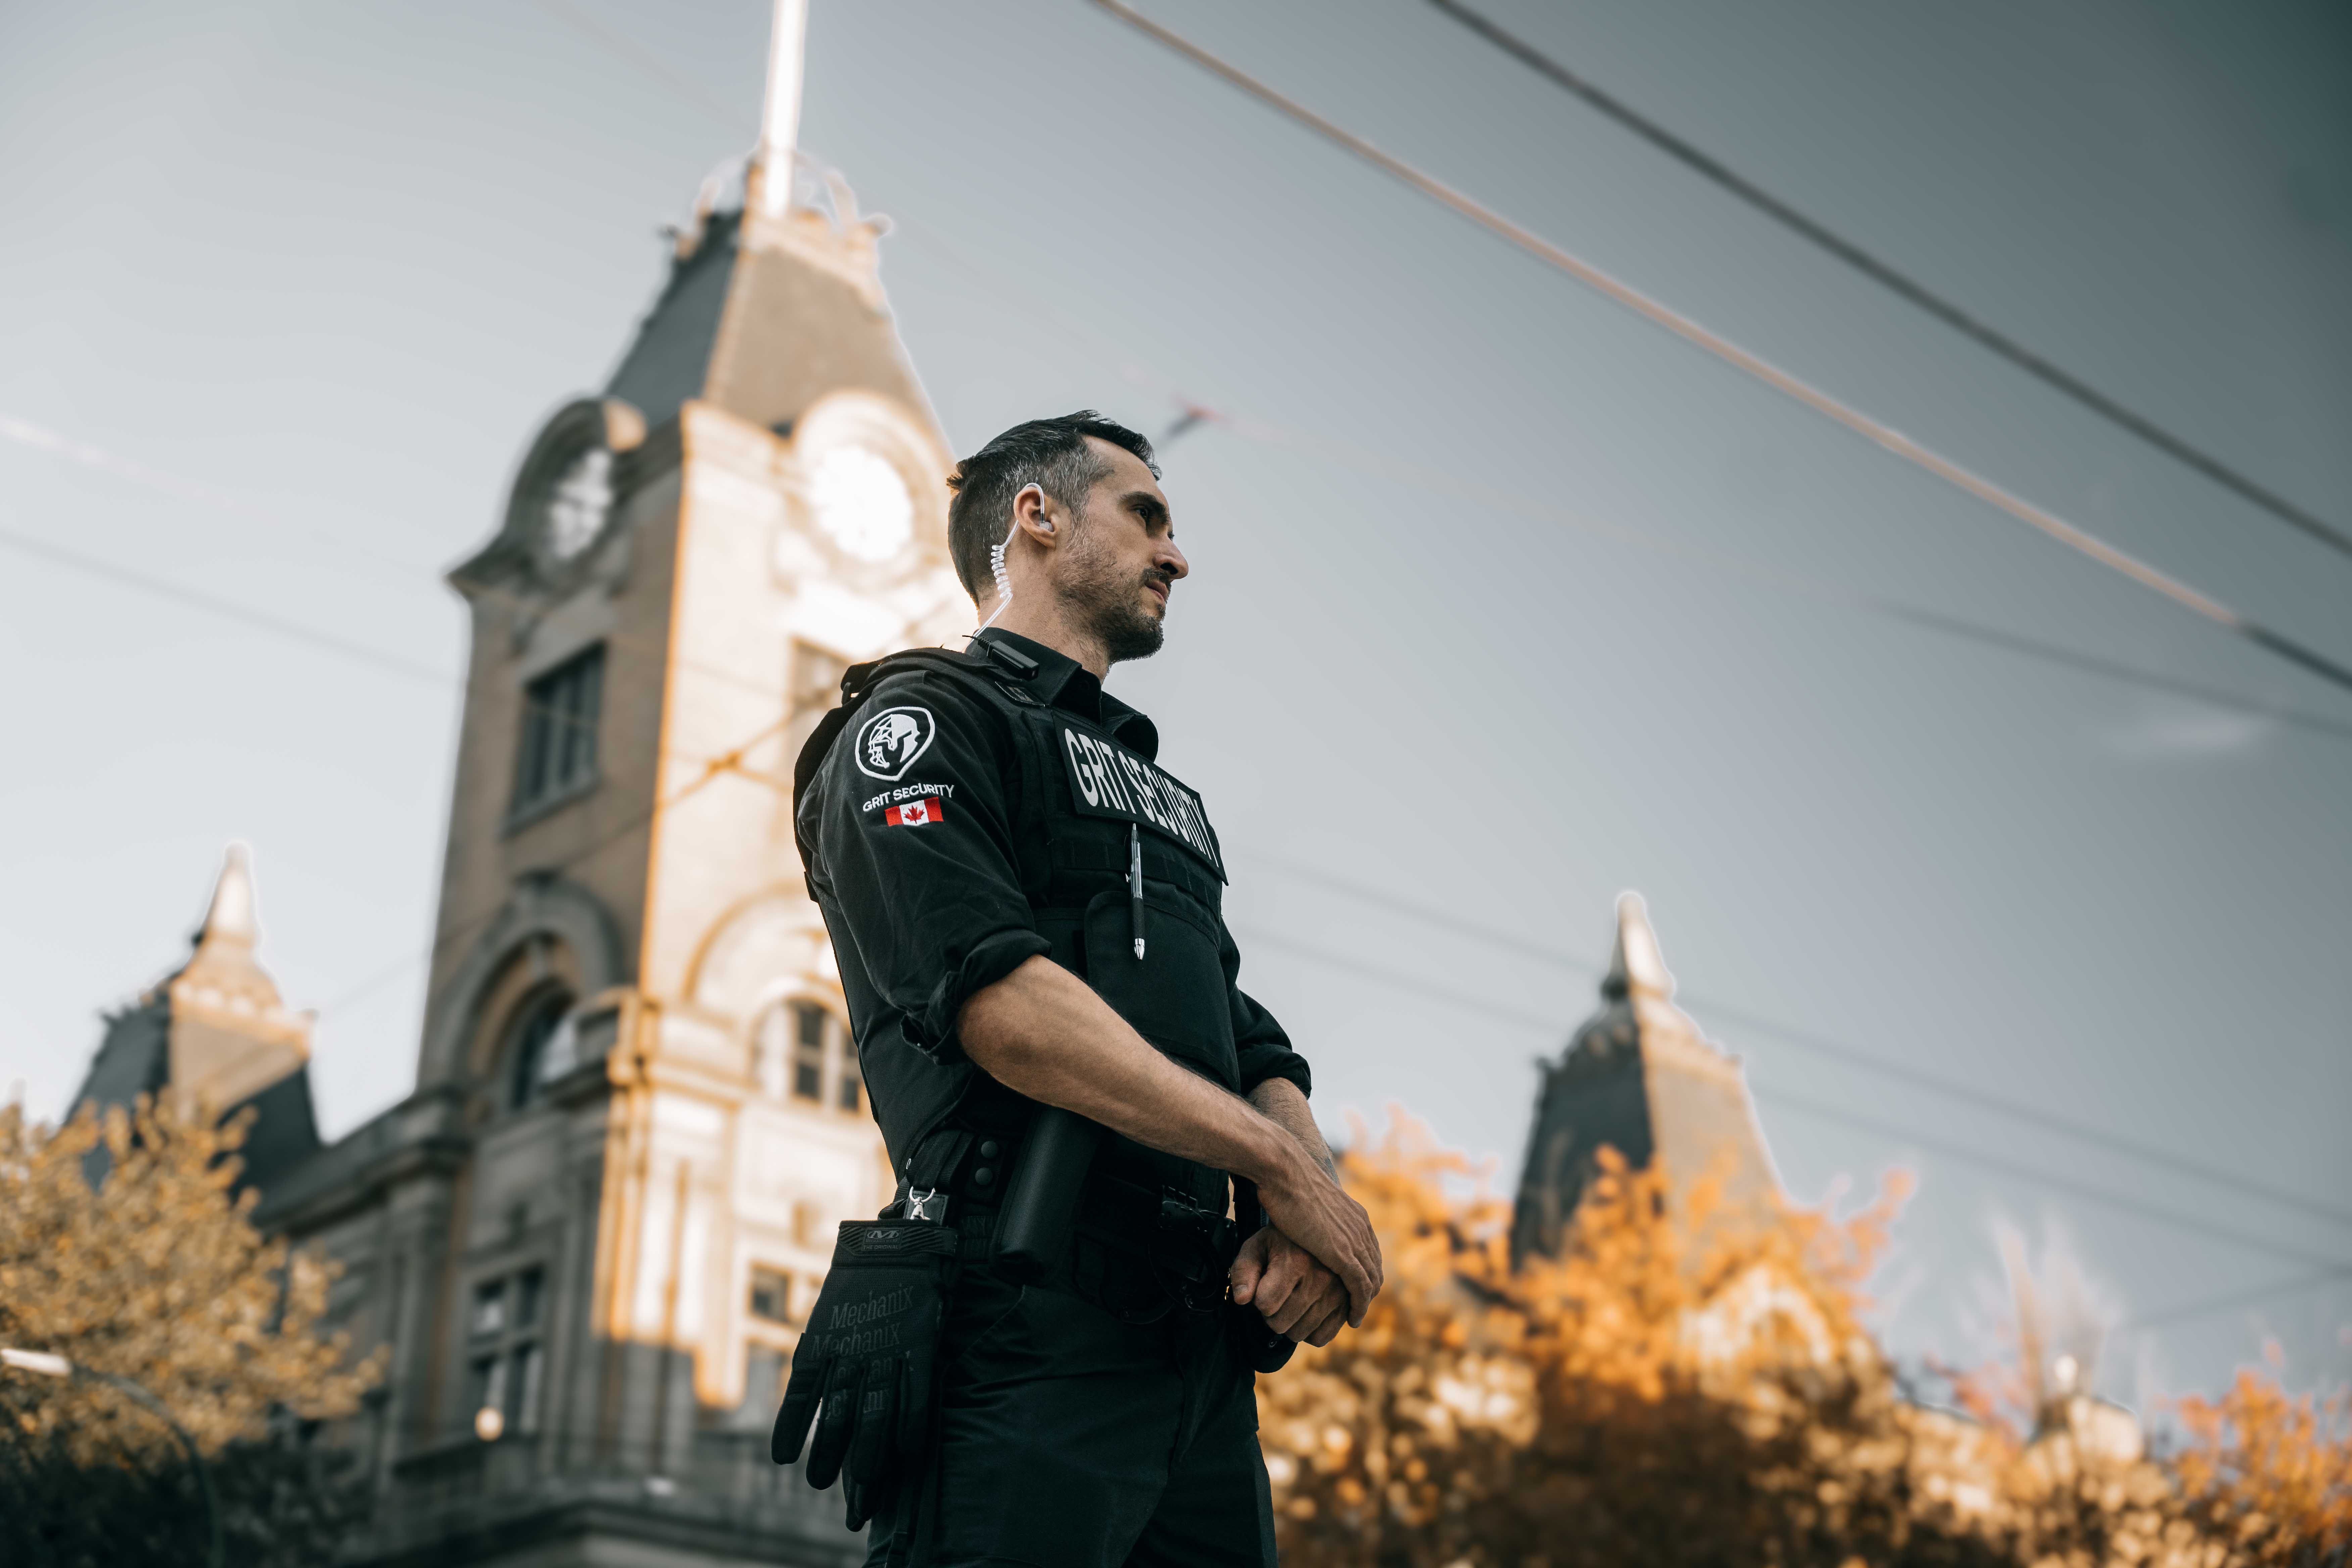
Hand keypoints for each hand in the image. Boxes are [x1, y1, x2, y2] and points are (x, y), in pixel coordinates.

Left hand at [1230, 1226, 1349, 1345]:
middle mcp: (1320, 1278)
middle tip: (1277, 1295)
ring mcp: (1336, 1294)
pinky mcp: (1347, 1305)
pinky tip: (1306, 1312)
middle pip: (1279, 1323)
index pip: (1265, 1304)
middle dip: (1271, 1314)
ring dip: (1289, 1323)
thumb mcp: (1258, 1246)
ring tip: (1291, 1300)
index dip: (1259, 1299)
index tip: (1264, 1286)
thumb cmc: (1283, 1242)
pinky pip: (1321, 1338)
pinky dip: (1309, 1332)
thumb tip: (1241, 1299)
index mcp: (1296, 1261)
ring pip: (1298, 1334)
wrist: (1322, 1233)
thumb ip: (1243, 1270)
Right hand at [1254, 1147, 1382, 1325]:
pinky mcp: (1343, 1254)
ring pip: (1371, 1280)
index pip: (1370, 1251)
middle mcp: (1362, 1228)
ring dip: (1364, 1302)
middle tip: (1356, 1308)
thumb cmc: (1286, 1181)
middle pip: (1374, 1267)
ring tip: (1355, 1317)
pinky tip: (1352, 1318)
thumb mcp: (1311, 1200)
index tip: (1355, 1287)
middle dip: (1369, 1289)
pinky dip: (1359, 1305)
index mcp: (1355, 1215)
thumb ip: (1319, 1214)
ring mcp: (1355, 1240)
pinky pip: (1360, 1287)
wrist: (1284, 1172)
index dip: (1365, 1271)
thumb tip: (1310, 1219)